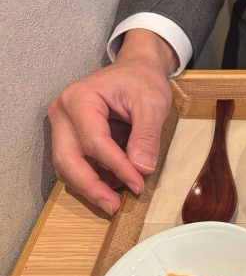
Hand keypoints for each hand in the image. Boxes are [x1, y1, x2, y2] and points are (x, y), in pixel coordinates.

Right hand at [48, 29, 176, 214]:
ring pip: (66, 165)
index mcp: (81, 99)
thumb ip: (146, 135)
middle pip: (68, 159)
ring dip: (89, 186)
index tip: (138, 184)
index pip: (94, 142)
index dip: (116, 167)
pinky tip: (113, 186)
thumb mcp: (152, 103)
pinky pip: (75, 163)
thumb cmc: (142, 81)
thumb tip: (142, 168)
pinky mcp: (69, 136)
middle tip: (114, 206)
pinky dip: (91, 178)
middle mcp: (63, 113)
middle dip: (91, 186)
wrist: (136, 69)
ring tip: (114, 201)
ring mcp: (62, 125)